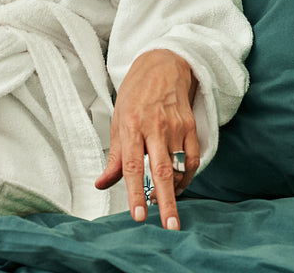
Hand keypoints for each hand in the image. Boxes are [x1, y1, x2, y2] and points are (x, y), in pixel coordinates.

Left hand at [94, 49, 199, 230]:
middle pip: (161, 171)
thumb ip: (114, 157)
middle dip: (166, 202)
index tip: (138, 216)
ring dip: (175, 192)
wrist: (163, 65)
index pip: (132, 166)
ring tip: (167, 209)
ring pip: (180, 167)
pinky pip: (192, 159)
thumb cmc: (135, 94)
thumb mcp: (118, 120)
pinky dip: (187, 176)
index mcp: (131, 126)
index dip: (135, 192)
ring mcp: (175, 127)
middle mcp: (154, 127)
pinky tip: (179, 186)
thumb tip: (101, 184)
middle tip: (169, 227)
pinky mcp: (191, 127)